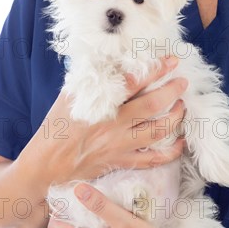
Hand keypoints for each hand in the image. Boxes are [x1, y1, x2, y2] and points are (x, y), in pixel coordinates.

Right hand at [22, 55, 187, 185]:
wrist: (45, 166)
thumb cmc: (55, 129)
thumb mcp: (68, 98)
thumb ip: (90, 81)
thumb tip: (109, 63)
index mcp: (100, 104)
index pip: (134, 82)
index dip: (155, 69)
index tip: (171, 61)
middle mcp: (114, 124)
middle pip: (152, 105)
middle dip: (172, 91)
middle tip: (183, 82)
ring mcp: (120, 145)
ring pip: (158, 131)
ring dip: (175, 117)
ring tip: (182, 106)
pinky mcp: (122, 162)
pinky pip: (153, 159)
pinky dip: (171, 151)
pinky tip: (181, 142)